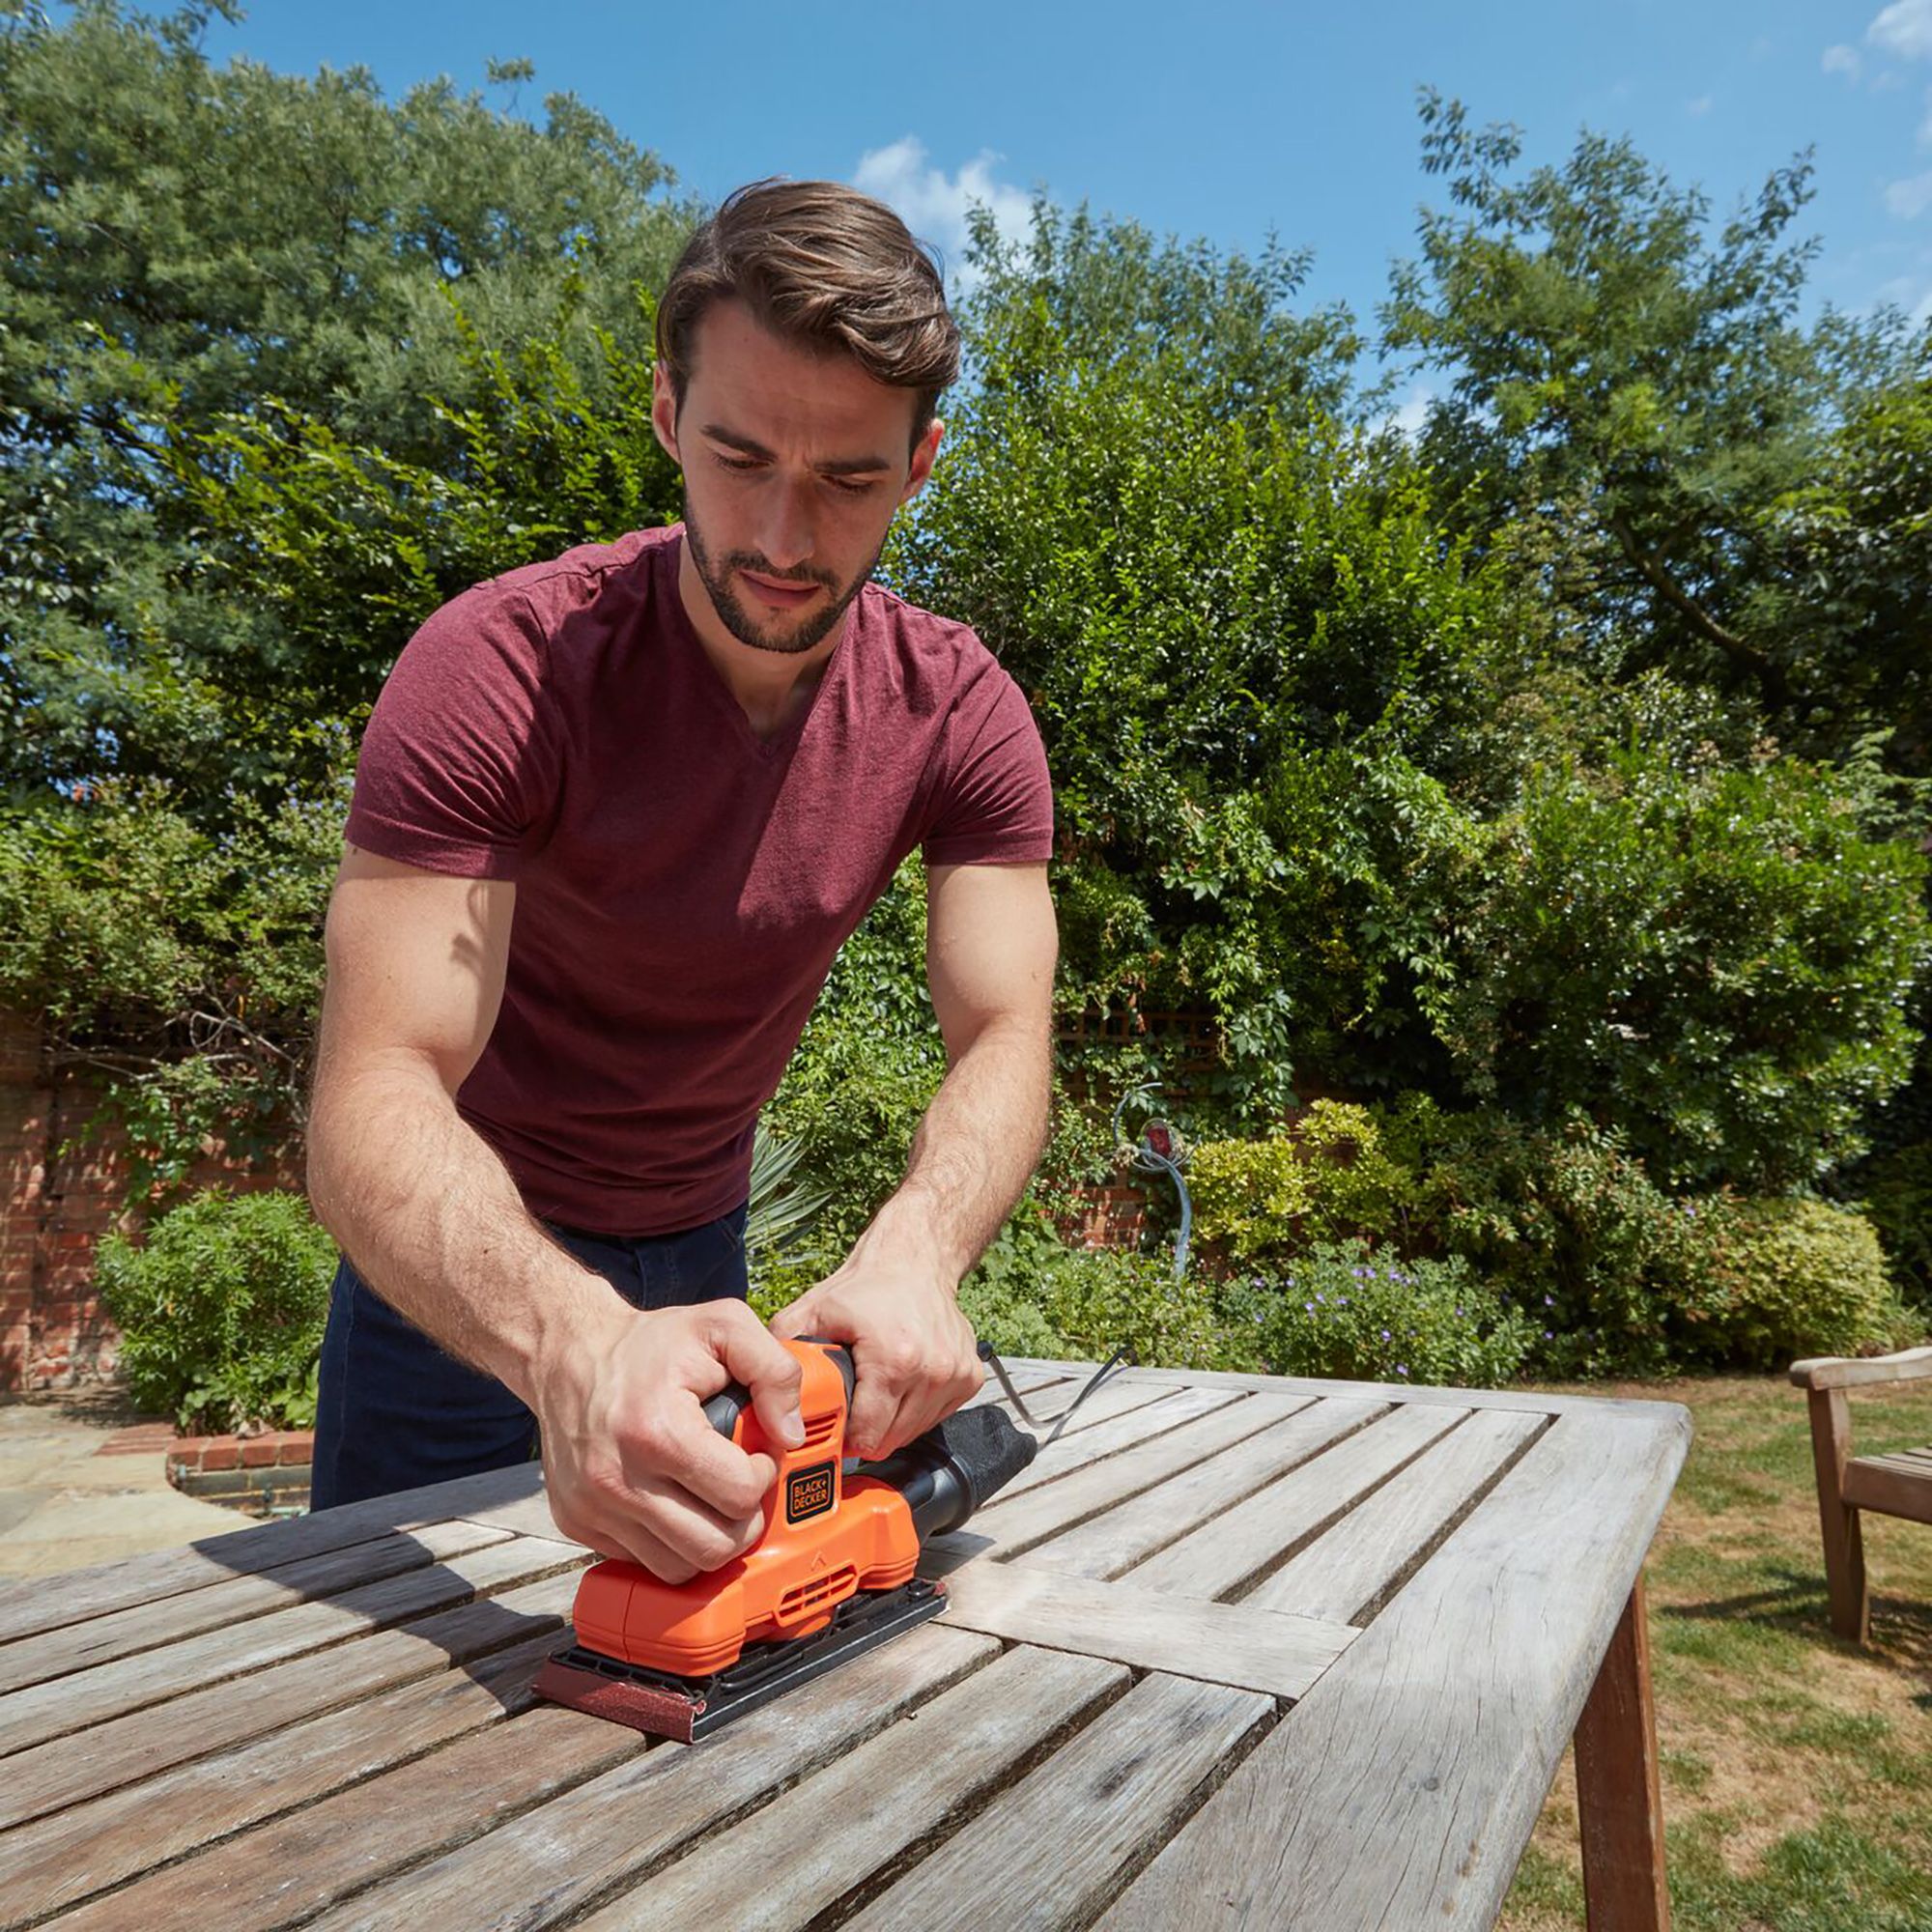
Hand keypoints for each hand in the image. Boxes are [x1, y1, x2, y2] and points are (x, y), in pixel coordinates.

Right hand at [530, 1299, 803, 1583]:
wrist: (568, 1354)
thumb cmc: (650, 1344)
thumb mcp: (723, 1325)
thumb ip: (773, 1370)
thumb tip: (791, 1434)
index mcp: (657, 1431)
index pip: (740, 1495)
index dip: (761, 1474)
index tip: (754, 1455)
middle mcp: (618, 1478)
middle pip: (714, 1546)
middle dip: (742, 1519)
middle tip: (738, 1485)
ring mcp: (593, 1508)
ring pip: (679, 1568)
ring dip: (706, 1538)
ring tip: (708, 1497)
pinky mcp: (577, 1524)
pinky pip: (641, 1562)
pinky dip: (667, 1542)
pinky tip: (673, 1502)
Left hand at [771, 1260, 981, 1458]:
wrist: (916, 1259)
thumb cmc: (867, 1286)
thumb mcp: (813, 1310)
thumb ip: (782, 1348)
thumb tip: (758, 1388)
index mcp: (894, 1360)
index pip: (869, 1438)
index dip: (845, 1438)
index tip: (834, 1426)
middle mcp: (932, 1371)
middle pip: (891, 1440)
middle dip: (867, 1432)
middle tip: (852, 1408)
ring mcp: (956, 1376)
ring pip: (915, 1432)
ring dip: (892, 1422)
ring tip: (876, 1391)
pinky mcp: (970, 1377)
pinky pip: (936, 1417)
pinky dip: (916, 1409)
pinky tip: (902, 1383)